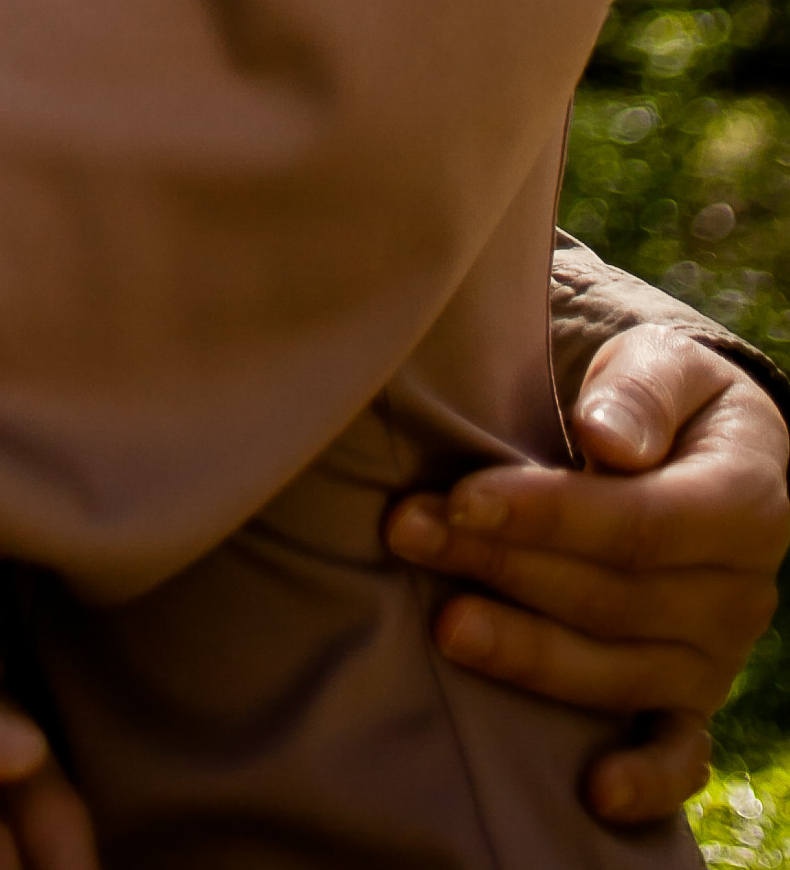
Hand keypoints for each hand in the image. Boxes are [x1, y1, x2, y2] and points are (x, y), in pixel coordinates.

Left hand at [385, 328, 788, 824]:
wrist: (687, 443)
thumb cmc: (658, 397)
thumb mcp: (661, 363)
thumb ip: (640, 393)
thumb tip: (607, 440)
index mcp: (747, 503)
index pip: (642, 523)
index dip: (550, 514)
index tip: (463, 496)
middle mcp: (741, 594)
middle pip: (614, 597)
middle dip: (504, 564)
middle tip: (408, 531)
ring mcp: (715, 657)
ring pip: (618, 671)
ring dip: (525, 651)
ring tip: (442, 622)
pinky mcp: (688, 700)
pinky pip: (678, 753)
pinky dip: (644, 780)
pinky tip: (594, 791)